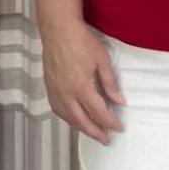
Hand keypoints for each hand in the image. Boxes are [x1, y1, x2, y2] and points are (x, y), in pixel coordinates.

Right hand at [42, 21, 125, 144]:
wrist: (58, 30)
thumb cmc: (81, 41)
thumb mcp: (102, 60)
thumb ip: (110, 83)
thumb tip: (119, 101)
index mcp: (81, 87)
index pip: (98, 112)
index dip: (110, 122)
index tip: (119, 128)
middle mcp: (66, 93)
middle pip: (82, 121)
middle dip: (95, 132)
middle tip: (106, 140)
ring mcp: (55, 91)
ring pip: (68, 118)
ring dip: (81, 128)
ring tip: (92, 132)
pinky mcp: (49, 88)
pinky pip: (58, 110)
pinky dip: (68, 119)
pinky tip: (74, 119)